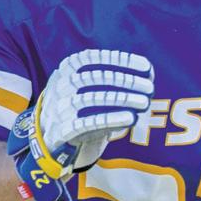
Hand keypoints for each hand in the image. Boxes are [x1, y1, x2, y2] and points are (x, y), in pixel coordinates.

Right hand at [7, 49, 153, 200]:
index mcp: (67, 69)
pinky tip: (129, 119)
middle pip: (95, 78)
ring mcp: (57, 107)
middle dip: (125, 81)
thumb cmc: (81, 110)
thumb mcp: (94, 90)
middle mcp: (60, 85)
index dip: (121, 61)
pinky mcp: (60, 130)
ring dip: (120, 99)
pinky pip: (85, 123)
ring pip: (90, 99)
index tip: (146, 67)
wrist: (50, 141)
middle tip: (150, 88)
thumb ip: (117, 82)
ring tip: (144, 102)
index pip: (94, 59)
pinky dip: (109, 120)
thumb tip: (149, 74)